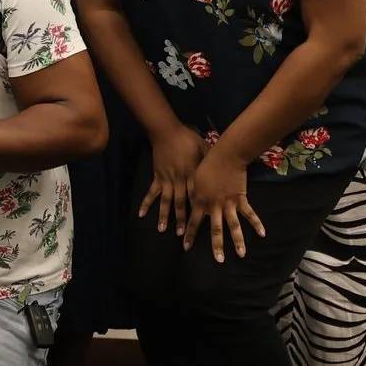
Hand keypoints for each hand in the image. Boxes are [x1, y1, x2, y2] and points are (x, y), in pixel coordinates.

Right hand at [141, 121, 206, 235]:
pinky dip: (146, 202)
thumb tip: (224, 172)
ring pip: (166, 201)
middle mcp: (180, 180)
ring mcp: (167, 179)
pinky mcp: (157, 176)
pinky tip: (141, 213)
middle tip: (182, 235)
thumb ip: (212, 163)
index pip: (198, 197)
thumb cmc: (188, 139)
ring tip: (162, 229)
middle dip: (181, 219)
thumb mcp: (205, 149)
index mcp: (193, 175)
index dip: (200, 211)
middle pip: (181, 203)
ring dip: (164, 215)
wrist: (167, 131)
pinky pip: (152, 192)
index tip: (203, 225)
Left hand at [185, 148, 263, 260]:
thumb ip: (193, 193)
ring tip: (241, 254)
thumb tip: (190, 202)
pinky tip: (262, 234)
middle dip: (216, 245)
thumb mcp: (194, 179)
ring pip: (233, 226)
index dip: (190, 234)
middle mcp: (214, 206)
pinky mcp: (241, 199)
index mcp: (200, 201)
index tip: (186, 246)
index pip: (194, 221)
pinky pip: (249, 214)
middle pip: (216, 229)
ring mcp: (228, 204)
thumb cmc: (206, 164)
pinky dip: (256, 223)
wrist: (224, 157)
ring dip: (238, 241)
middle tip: (218, 260)